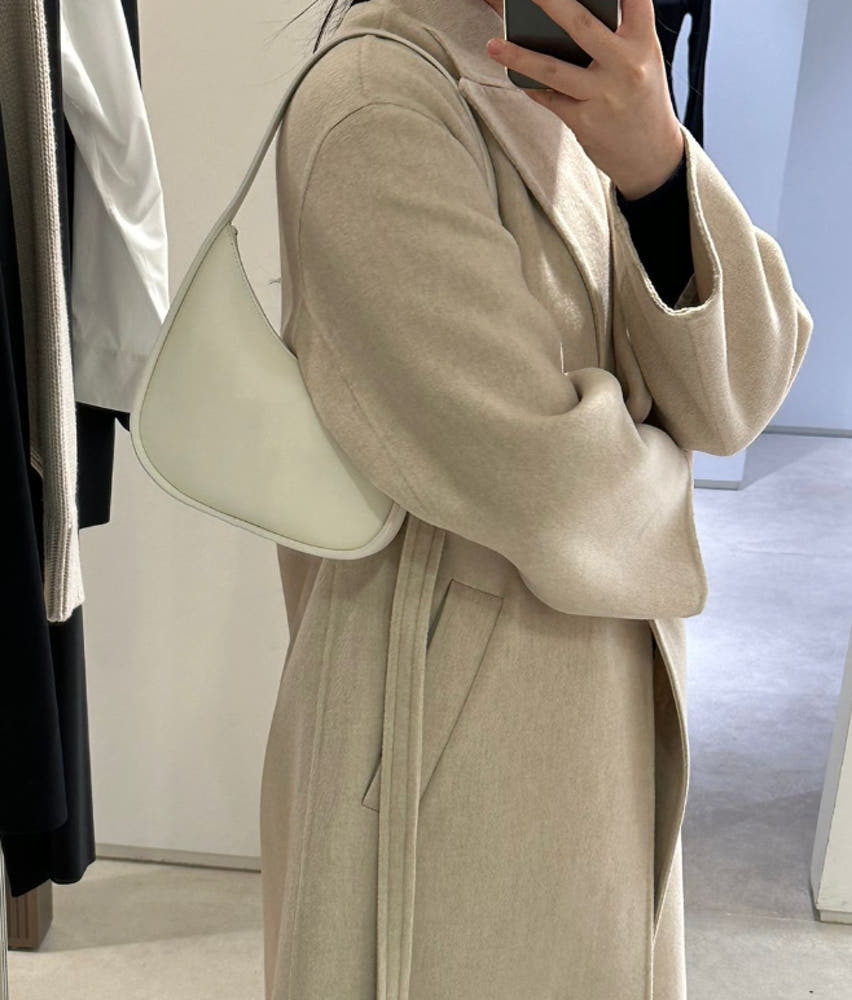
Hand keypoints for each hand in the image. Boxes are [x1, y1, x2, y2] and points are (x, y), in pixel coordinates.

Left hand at [485, 0, 683, 199]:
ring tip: (493, 44)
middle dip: (548, 2)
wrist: (652, 156)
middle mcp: (626, 65)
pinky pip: (548, 98)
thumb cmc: (641, 98)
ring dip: (518, 55)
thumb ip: (620, 32)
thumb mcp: (645, 59)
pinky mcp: (585, 121)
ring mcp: (604, 95)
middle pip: (581, 24)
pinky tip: (512, 73)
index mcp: (644, 42)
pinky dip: (530, 85)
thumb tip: (570, 13)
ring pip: (553, 69)